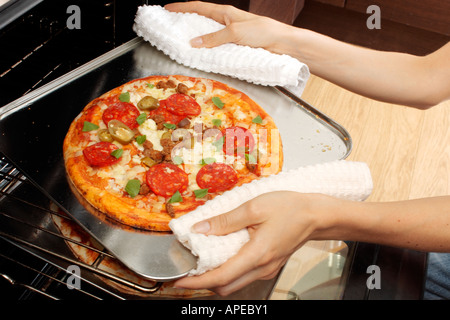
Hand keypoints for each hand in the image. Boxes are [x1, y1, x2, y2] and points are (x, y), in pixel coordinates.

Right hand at [165, 1, 293, 53]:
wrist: (281, 44)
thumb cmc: (263, 32)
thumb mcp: (235, 33)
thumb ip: (215, 37)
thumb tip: (195, 42)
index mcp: (226, 13)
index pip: (199, 7)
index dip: (182, 7)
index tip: (168, 8)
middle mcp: (227, 22)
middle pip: (202, 20)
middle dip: (186, 22)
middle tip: (171, 26)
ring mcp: (231, 34)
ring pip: (208, 34)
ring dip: (196, 38)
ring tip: (182, 43)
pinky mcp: (235, 45)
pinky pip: (216, 46)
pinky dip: (207, 49)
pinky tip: (201, 55)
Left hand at [173, 192, 336, 295]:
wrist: (315, 215)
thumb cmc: (289, 208)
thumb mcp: (254, 207)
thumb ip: (225, 220)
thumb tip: (201, 228)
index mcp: (257, 254)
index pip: (220, 277)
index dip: (197, 281)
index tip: (179, 280)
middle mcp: (262, 268)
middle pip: (226, 287)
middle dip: (203, 283)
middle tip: (186, 271)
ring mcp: (267, 269)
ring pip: (235, 284)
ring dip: (215, 278)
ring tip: (200, 264)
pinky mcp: (269, 266)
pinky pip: (244, 276)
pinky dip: (228, 272)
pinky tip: (222, 258)